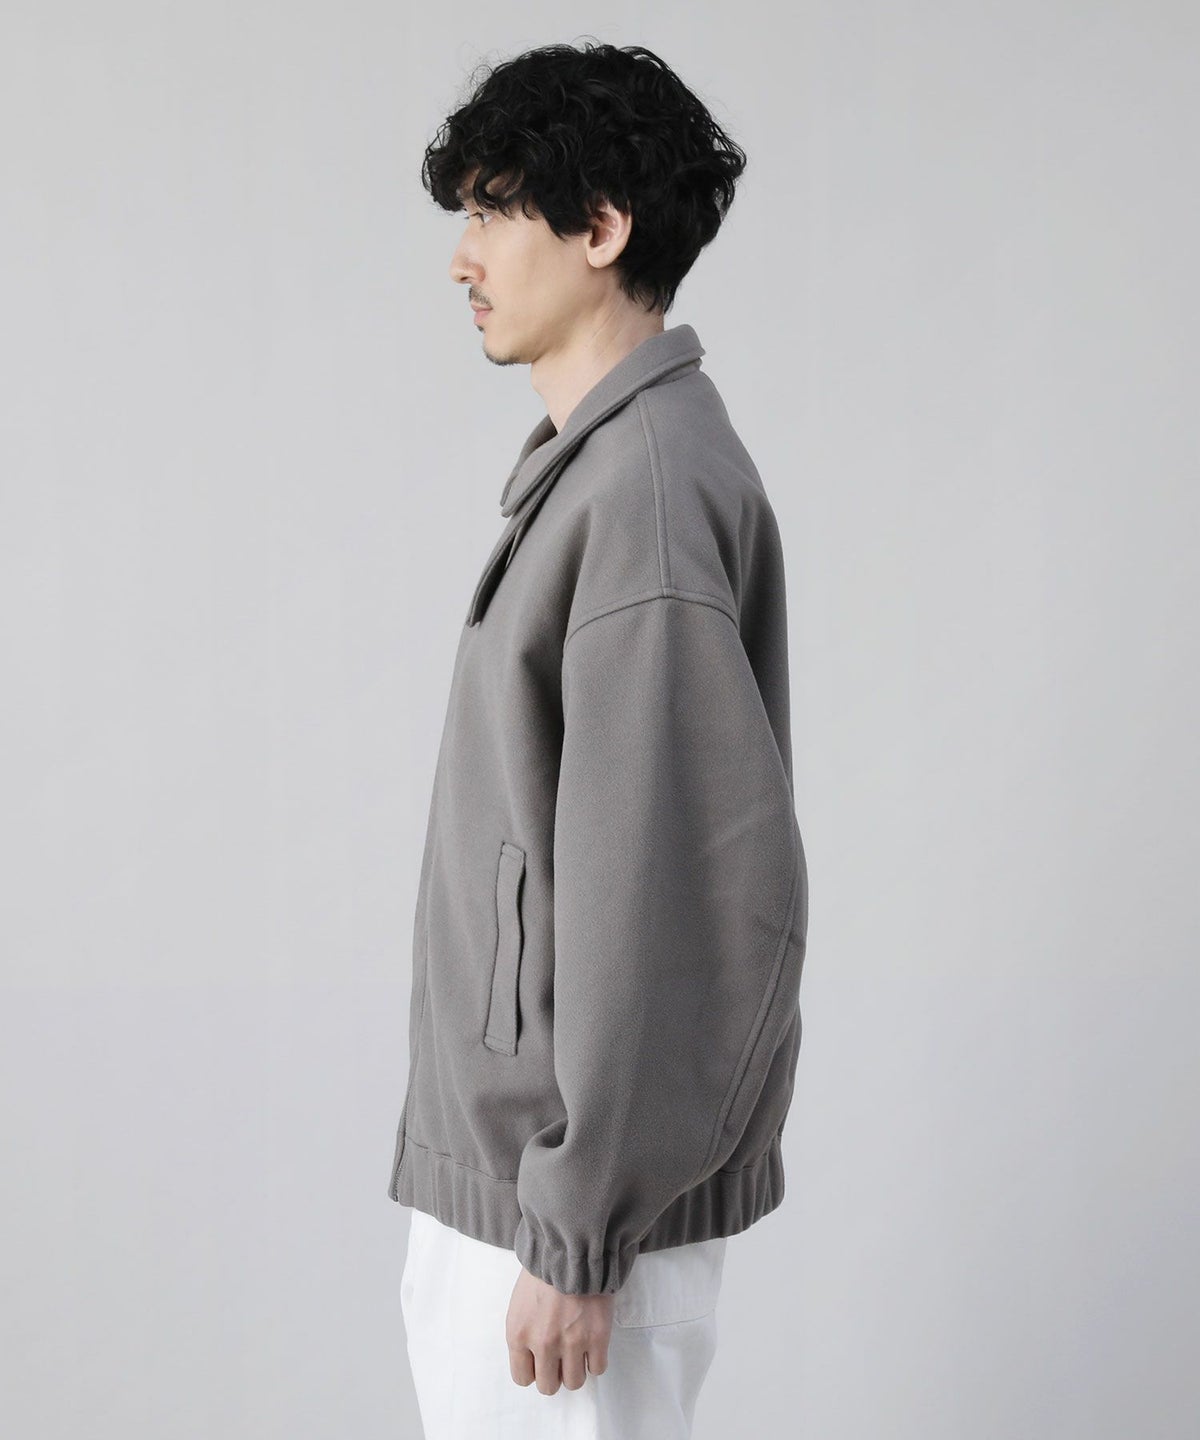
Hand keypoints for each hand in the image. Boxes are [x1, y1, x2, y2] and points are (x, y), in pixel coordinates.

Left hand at [505, 1265, 614, 1392]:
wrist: (572, 1247)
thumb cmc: (543, 1270)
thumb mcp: (519, 1304)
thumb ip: (523, 1335)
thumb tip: (533, 1360)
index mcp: (518, 1335)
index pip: (522, 1378)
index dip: (533, 1370)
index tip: (540, 1359)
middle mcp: (543, 1344)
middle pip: (548, 1386)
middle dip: (555, 1373)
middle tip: (561, 1356)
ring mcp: (572, 1342)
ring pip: (574, 1382)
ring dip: (576, 1369)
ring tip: (578, 1349)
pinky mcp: (598, 1337)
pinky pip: (598, 1369)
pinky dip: (596, 1360)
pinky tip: (592, 1343)